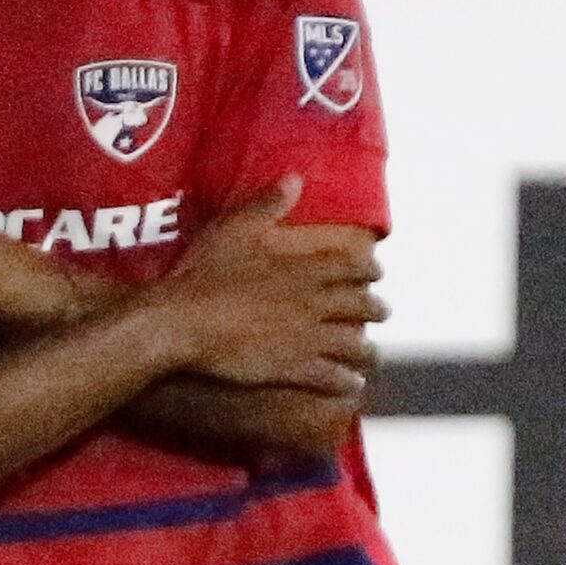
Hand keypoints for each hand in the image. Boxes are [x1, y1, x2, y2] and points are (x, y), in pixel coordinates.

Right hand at [169, 179, 386, 392]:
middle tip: (382, 311)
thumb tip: (294, 179)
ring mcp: (307, 338)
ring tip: (371, 354)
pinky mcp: (293, 368)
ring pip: (354, 345)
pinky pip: (332, 378)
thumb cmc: (205, 272)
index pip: (354, 266)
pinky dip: (347, 382)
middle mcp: (315, 303)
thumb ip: (267, 204)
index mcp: (304, 268)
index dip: (370, 269)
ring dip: (367, 349)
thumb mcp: (233, 228)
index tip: (377, 271)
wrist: (183, 322)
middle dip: (376, 308)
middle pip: (362, 305)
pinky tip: (352, 385)